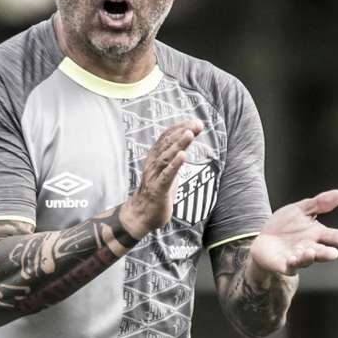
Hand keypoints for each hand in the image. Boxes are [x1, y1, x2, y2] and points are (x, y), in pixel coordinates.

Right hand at [121, 119, 203, 237]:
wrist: (140, 216)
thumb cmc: (156, 192)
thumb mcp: (167, 171)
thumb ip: (173, 159)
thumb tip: (184, 147)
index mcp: (154, 158)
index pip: (166, 138)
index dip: (180, 128)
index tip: (194, 121)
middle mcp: (153, 164)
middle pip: (167, 144)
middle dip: (182, 132)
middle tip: (197, 124)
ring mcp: (154, 176)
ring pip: (166, 157)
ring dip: (178, 144)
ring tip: (189, 134)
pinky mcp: (158, 190)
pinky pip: (166, 176)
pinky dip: (174, 165)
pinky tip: (183, 156)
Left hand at [249, 190, 337, 277]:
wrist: (264, 239)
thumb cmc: (286, 225)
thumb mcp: (300, 210)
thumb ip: (319, 203)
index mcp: (316, 234)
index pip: (332, 237)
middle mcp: (309, 248)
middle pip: (321, 252)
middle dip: (327, 253)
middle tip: (334, 253)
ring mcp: (297, 258)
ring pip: (306, 260)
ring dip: (308, 257)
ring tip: (310, 252)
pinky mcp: (284, 265)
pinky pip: (289, 266)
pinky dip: (292, 263)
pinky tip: (292, 258)